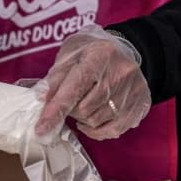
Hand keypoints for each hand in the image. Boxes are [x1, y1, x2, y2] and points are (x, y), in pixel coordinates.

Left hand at [35, 25, 150, 139]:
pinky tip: (91, 120)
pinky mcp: (139, 106)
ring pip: (96, 121)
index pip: (74, 89)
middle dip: (70, 110)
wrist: (126, 49)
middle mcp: (119, 74)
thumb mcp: (71, 54)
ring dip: (82, 119)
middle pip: (84, 109)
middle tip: (70, 100)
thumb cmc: (93, 52)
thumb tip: (42, 100)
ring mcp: (131, 92)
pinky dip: (96, 130)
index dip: (55, 111)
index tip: (41, 128)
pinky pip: (112, 131)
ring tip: (83, 104)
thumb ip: (56, 77)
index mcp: (99, 56)